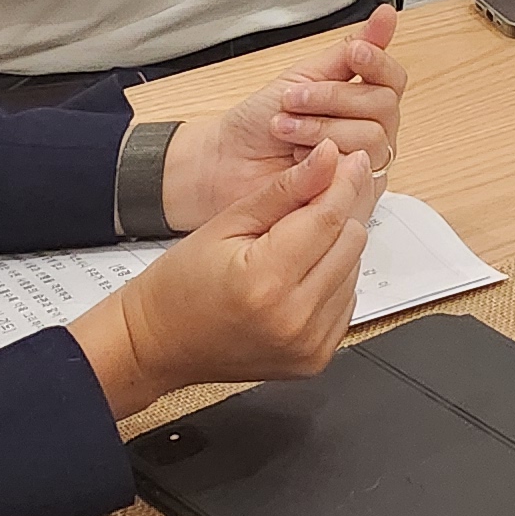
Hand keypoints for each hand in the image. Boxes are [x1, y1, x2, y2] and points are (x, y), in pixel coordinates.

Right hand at [71, 145, 378, 419]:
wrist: (160, 344)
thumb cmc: (180, 285)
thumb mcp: (226, 223)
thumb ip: (284, 190)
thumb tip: (329, 157)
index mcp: (265, 282)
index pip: (328, 219)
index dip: (342, 183)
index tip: (349, 160)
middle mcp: (293, 319)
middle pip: (351, 243)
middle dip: (338, 214)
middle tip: (314, 200)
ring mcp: (308, 345)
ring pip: (355, 270)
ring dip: (335, 248)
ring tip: (295, 244)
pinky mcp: (316, 358)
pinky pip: (347, 301)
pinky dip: (332, 280)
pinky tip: (299, 275)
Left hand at [167, 4, 402, 231]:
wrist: (226, 161)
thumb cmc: (258, 122)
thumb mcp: (304, 75)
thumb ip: (349, 51)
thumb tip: (385, 16)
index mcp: (361, 101)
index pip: (393, 78)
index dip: (377, 63)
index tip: (353, 54)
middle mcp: (369, 131)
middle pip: (384, 105)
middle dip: (334, 98)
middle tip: (294, 100)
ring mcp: (361, 163)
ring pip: (372, 136)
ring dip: (321, 128)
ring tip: (286, 130)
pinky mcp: (350, 193)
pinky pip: (357, 168)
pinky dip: (321, 156)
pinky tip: (297, 158)